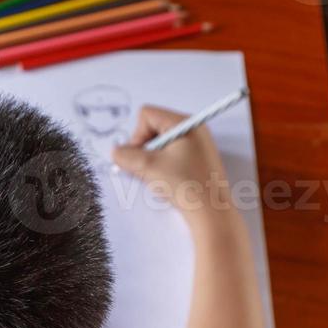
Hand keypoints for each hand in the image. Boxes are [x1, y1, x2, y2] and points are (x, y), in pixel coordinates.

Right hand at [111, 105, 233, 227]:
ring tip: (160, 178)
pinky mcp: (198, 159)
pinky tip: (168, 182)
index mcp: (185, 123)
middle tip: (148, 169)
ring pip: (160, 144)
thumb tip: (116, 152)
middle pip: (153, 128)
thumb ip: (126, 156)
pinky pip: (171, 154)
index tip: (140, 157)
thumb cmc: (185, 185)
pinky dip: (163, 166)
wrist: (211, 212)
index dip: (137, 135)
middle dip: (144, 149)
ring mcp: (198, 144)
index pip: (147, 115)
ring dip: (152, 160)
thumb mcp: (148, 167)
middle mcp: (193, 129)